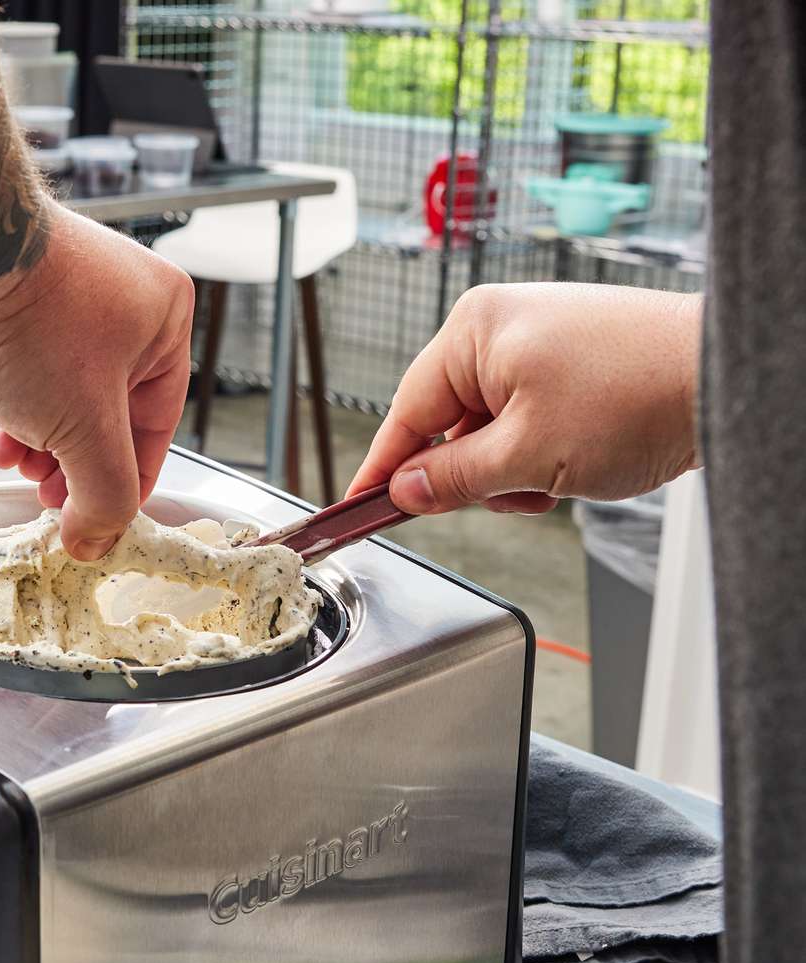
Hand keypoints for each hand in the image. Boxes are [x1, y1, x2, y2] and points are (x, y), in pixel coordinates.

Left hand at [0, 206, 194, 559]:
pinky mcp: (13, 302)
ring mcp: (64, 298)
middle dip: (76, 464)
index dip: (126, 483)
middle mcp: (121, 302)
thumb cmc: (28, 315)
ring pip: (63, 395)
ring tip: (21, 468)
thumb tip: (98, 538)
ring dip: (42, 443)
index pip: (158, 424)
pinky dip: (14, 410)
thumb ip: (102, 492)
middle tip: (53, 501)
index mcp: (165, 318)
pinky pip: (26, 372)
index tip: (99, 523)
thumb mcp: (84, 426)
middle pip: (108, 412)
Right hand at [347, 283, 702, 514]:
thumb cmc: (639, 394)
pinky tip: (578, 462)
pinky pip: (528, 418)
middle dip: (478, 472)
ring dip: (515, 467)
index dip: (385, 468)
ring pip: (492, 429)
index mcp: (474, 331)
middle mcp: (500, 326)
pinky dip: (543, 451)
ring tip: (562, 475)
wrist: (730, 376)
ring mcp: (538, 340)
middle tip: (516, 493)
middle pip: (450, 424)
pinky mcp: (570, 359)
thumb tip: (405, 492)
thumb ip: (454, 479)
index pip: (405, 412)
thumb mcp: (528, 457)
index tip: (360, 508)